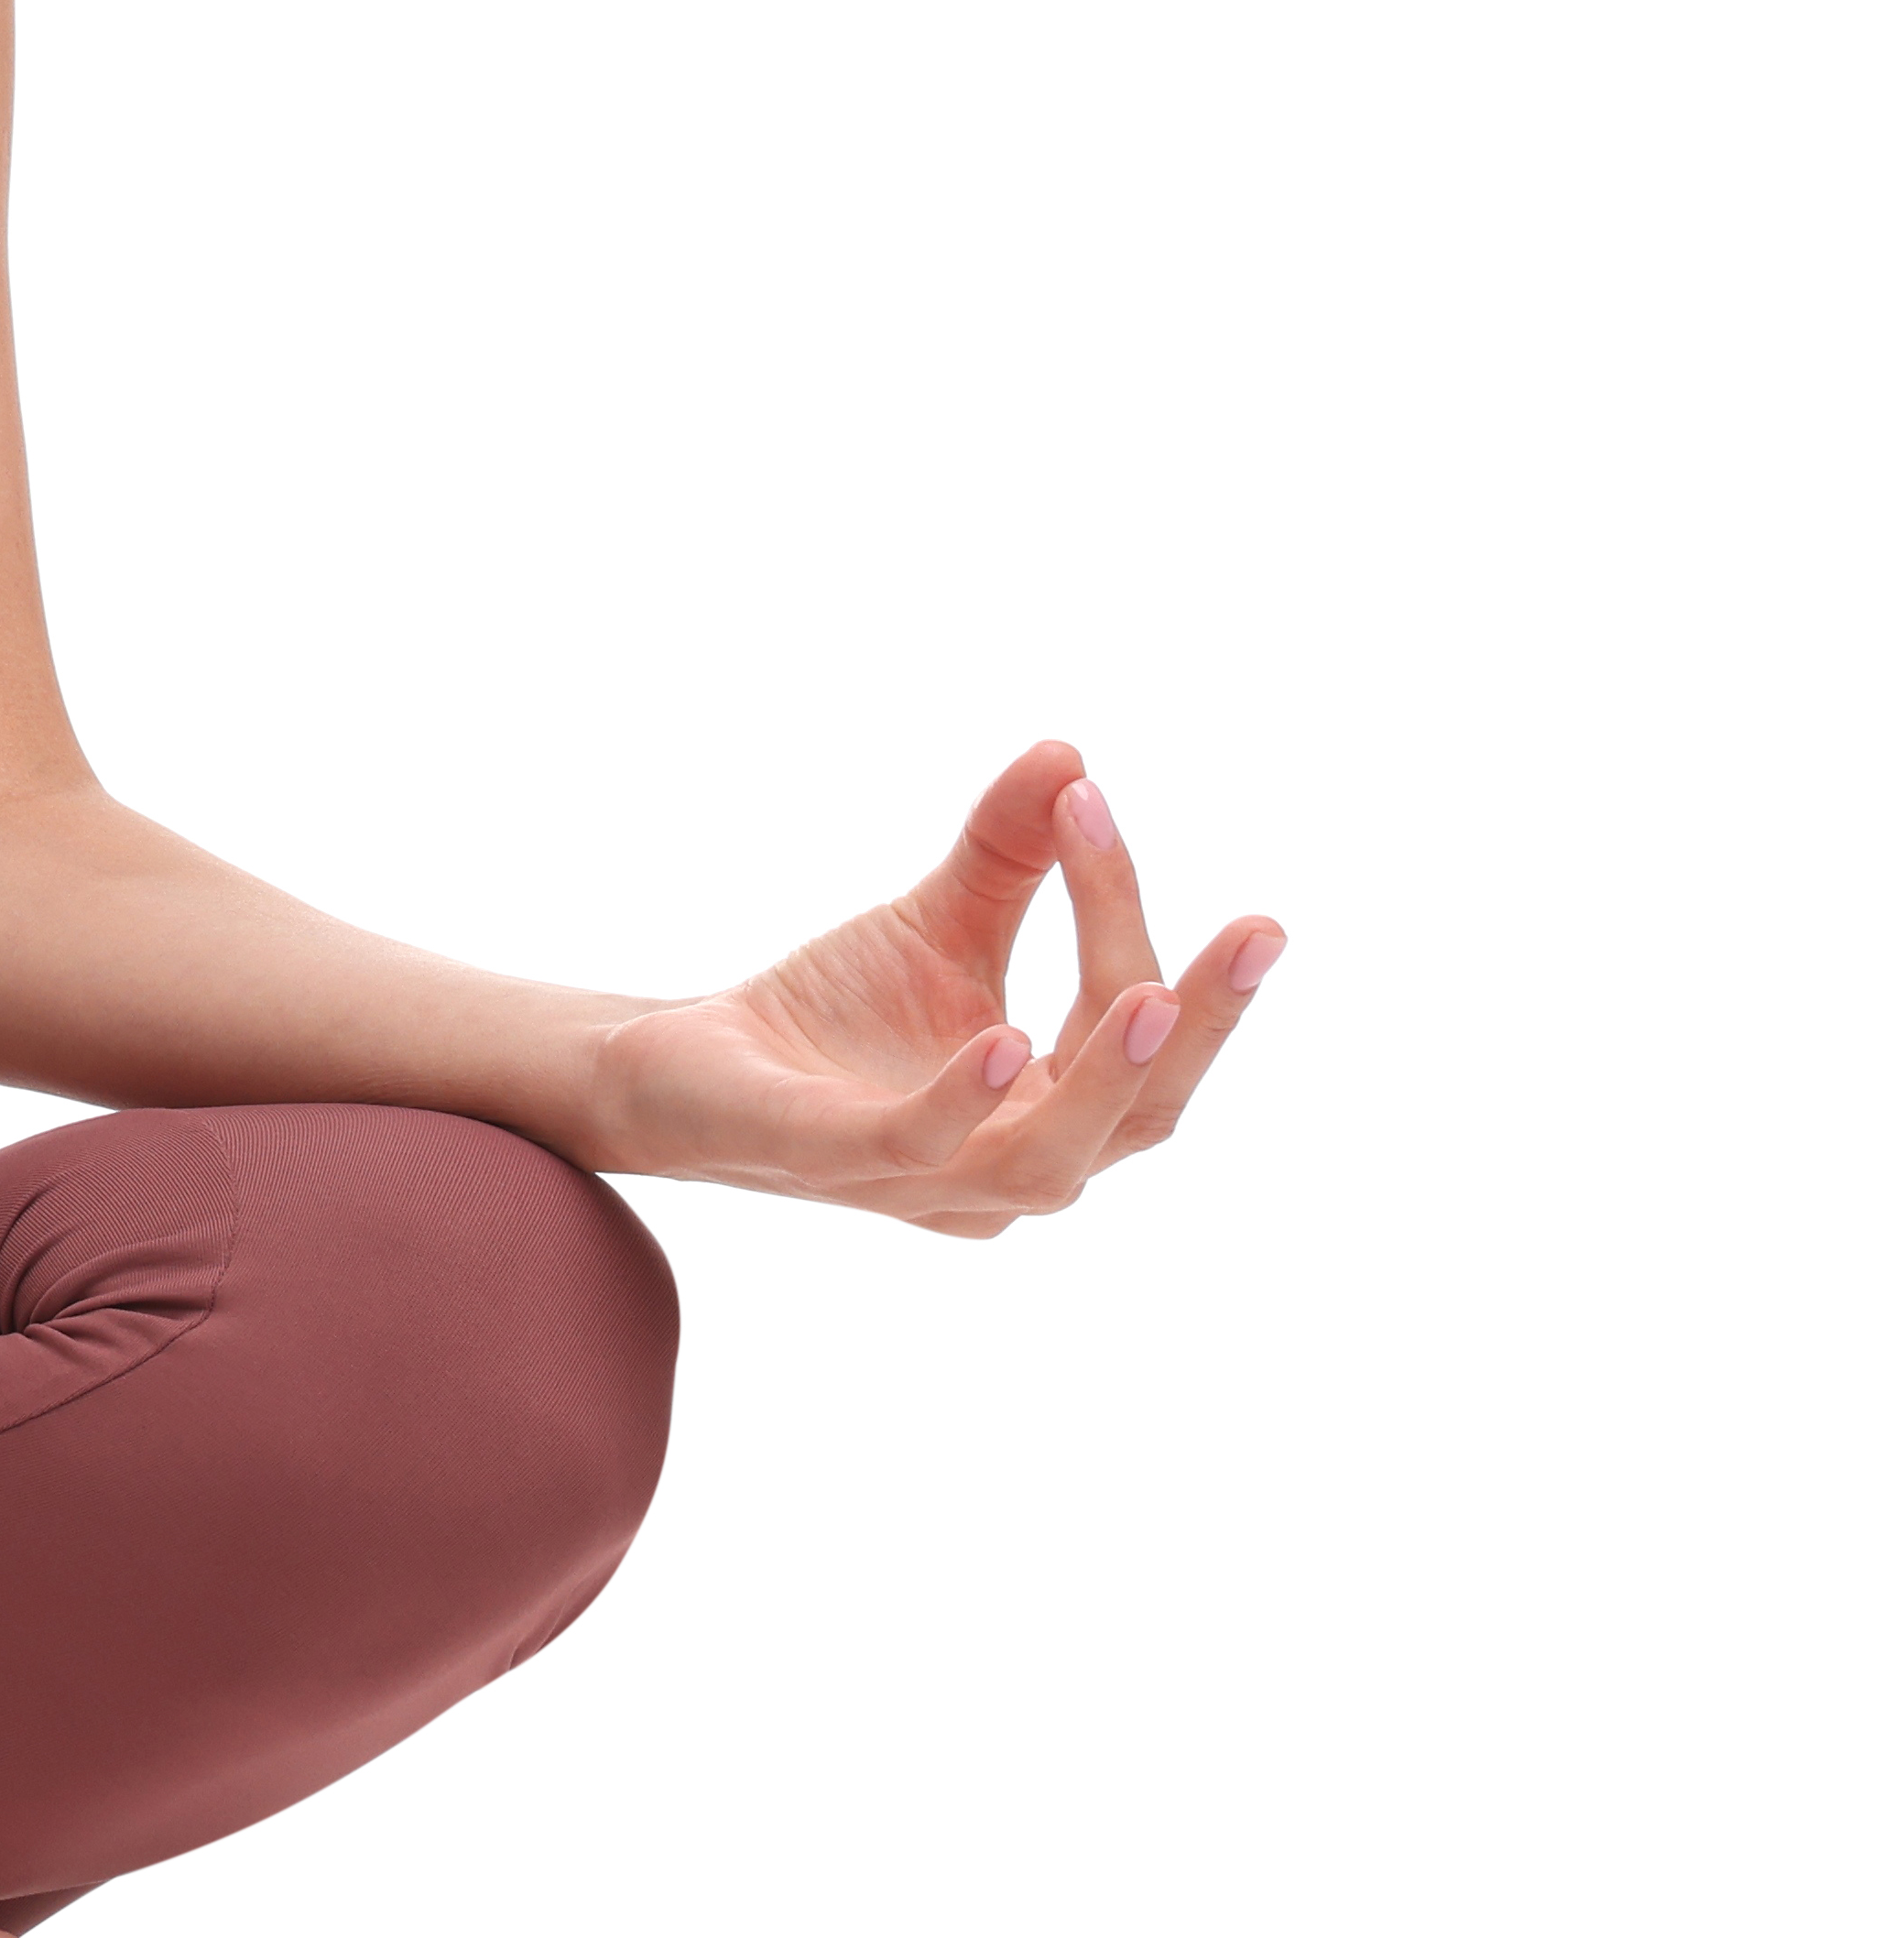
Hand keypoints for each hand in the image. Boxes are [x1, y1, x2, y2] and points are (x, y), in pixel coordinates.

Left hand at [578, 743, 1280, 1235]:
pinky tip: (1003, 1035)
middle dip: (1201, 1027)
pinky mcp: (830, 1161)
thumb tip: (1068, 754)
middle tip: (1259, 934)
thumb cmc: (829, 1014)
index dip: (1132, 922)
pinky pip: (918, 1148)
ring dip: (1109, 1076)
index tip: (1102, 807)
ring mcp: (921, 1183)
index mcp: (1048, 1117)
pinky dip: (966, 1100)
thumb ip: (1009, 855)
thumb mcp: (937, 923)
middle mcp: (1004, 1173)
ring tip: (1155, 993)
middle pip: (1137, 1119)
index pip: (1130, 1030)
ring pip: (1050, 1159)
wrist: (677, 1063)